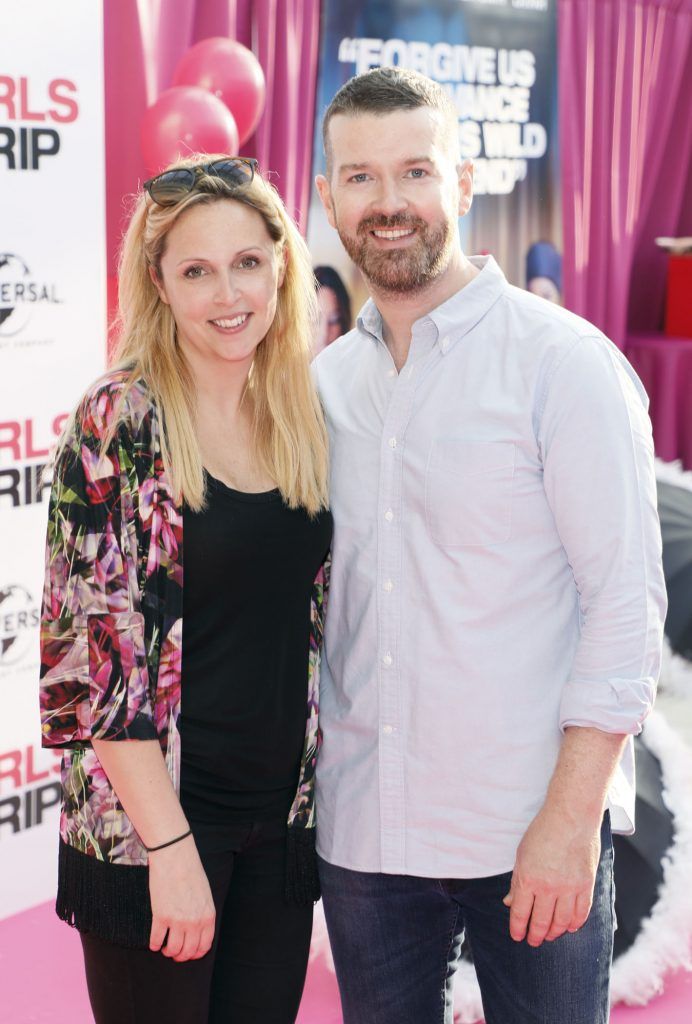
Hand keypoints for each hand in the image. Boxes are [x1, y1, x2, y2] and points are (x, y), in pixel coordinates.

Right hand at [148, 834, 215, 961]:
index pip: (204, 946)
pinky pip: (156, 940)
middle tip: (174, 952)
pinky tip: (154, 942)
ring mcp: (177, 920)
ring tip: (164, 947)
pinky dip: (154, 944)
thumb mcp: (205, 894)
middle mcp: (194, 922)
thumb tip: (197, 929)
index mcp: (207, 916)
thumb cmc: (191, 871)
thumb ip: (203, 913)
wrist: (175, 856)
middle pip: (188, 951)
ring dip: (167, 951)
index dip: (195, 953)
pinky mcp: (161, 916)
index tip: (188, 953)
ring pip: (172, 950)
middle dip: (180, 956)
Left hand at [503, 808, 601, 946]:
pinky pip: (581, 913)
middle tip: (533, 942)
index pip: (520, 913)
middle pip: (540, 922)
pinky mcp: (586, 885)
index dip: (517, 928)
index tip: (517, 936)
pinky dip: (575, 924)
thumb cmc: (543, 832)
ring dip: (554, 932)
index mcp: (527, 878)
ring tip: (550, 935)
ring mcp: (568, 888)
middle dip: (535, 936)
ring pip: (561, 922)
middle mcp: (547, 887)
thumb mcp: (522, 854)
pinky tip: (569, 927)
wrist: (571, 817)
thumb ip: (517, 881)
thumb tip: (509, 902)